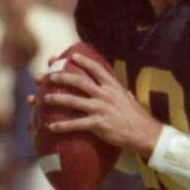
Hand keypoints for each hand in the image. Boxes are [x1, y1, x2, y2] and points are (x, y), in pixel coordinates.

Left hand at [43, 53, 162, 156]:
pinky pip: (76, 124)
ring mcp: (101, 108)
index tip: (72, 56)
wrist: (146, 133)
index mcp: (113, 86)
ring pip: (73, 100)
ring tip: (44, 99)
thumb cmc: (138, 118)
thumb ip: (123, 94)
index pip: (97, 68)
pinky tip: (51, 127)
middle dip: (62, 77)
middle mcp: (105, 94)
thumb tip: (125, 92)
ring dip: (57, 99)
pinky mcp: (98, 124)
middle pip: (79, 81)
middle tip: (49, 77)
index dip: (84, 61)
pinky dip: (62, 125)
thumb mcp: (130, 100)